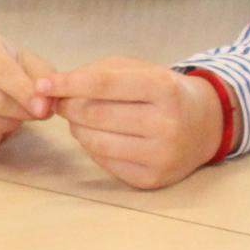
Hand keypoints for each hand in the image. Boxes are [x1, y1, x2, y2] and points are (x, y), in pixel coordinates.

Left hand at [40, 58, 223, 189]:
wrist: (206, 124)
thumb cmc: (163, 91)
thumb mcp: (139, 69)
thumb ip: (97, 73)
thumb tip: (53, 90)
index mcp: (164, 88)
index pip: (102, 85)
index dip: (67, 84)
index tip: (42, 85)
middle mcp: (166, 124)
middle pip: (95, 115)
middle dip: (69, 107)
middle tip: (62, 102)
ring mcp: (161, 155)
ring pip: (95, 142)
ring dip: (77, 128)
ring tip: (81, 119)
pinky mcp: (152, 179)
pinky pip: (104, 161)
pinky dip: (92, 146)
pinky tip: (100, 136)